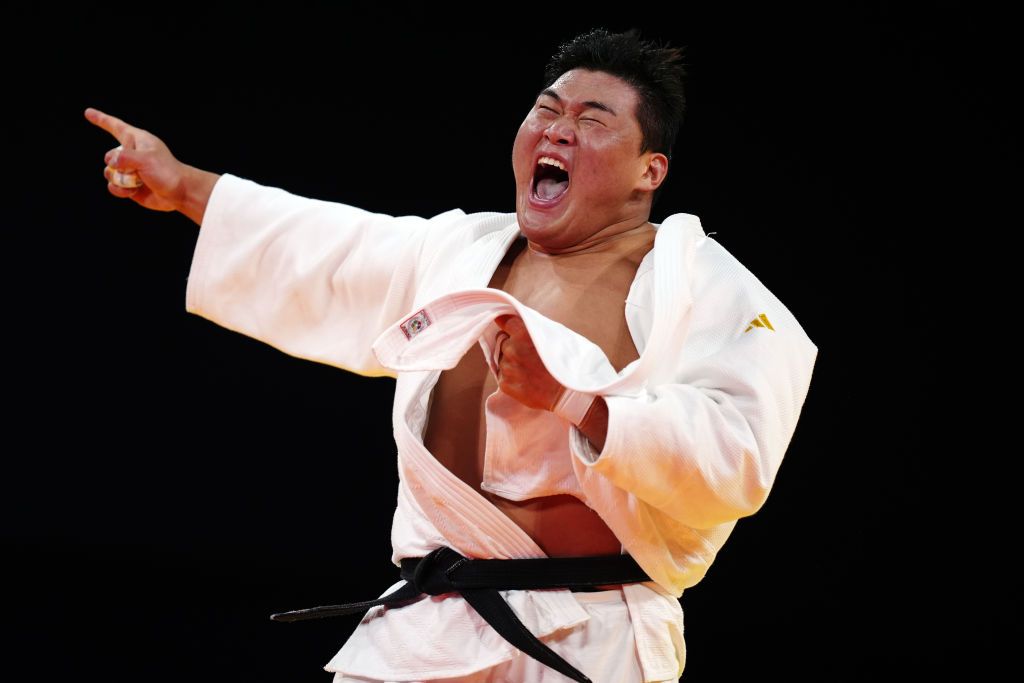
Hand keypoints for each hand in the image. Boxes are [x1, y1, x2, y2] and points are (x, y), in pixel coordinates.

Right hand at [84, 107, 218, 222]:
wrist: (179, 193)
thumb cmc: (167, 171)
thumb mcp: (146, 159)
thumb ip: (124, 157)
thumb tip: (110, 162)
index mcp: (137, 140)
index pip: (115, 126)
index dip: (101, 119)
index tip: (88, 112)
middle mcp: (131, 154)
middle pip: (108, 156)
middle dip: (117, 165)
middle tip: (137, 170)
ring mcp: (129, 170)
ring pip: (108, 172)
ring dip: (119, 179)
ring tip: (136, 182)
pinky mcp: (129, 185)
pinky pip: (113, 186)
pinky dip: (120, 190)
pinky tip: (132, 191)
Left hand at [493, 314, 562, 410]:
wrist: (570, 392)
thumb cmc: (568, 362)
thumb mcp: (556, 336)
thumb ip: (534, 328)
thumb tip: (520, 321)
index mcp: (523, 333)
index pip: (504, 321)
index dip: (507, 325)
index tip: (508, 328)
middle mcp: (512, 349)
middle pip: (503, 342)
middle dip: (513, 346)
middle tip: (529, 355)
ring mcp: (507, 367)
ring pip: (502, 360)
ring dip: (512, 363)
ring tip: (531, 370)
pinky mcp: (505, 384)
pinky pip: (503, 376)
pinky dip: (512, 378)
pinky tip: (528, 380)